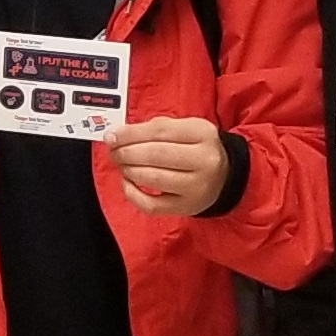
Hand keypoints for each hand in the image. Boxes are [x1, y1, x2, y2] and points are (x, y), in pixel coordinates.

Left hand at [111, 115, 229, 216]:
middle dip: (127, 152)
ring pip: (152, 179)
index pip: (160, 132)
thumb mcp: (187, 129)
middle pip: (156, 155)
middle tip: (113, 151)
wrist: (224, 177)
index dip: (131, 134)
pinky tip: (127, 183)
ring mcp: (196, 187)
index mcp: (203, 134)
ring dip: (128, 170)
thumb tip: (120, 135)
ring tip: (121, 164)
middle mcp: (204, 161)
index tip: (111, 136)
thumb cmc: (198, 149)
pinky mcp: (186, 207)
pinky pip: (151, 205)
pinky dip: (132, 194)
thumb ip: (156, 128)